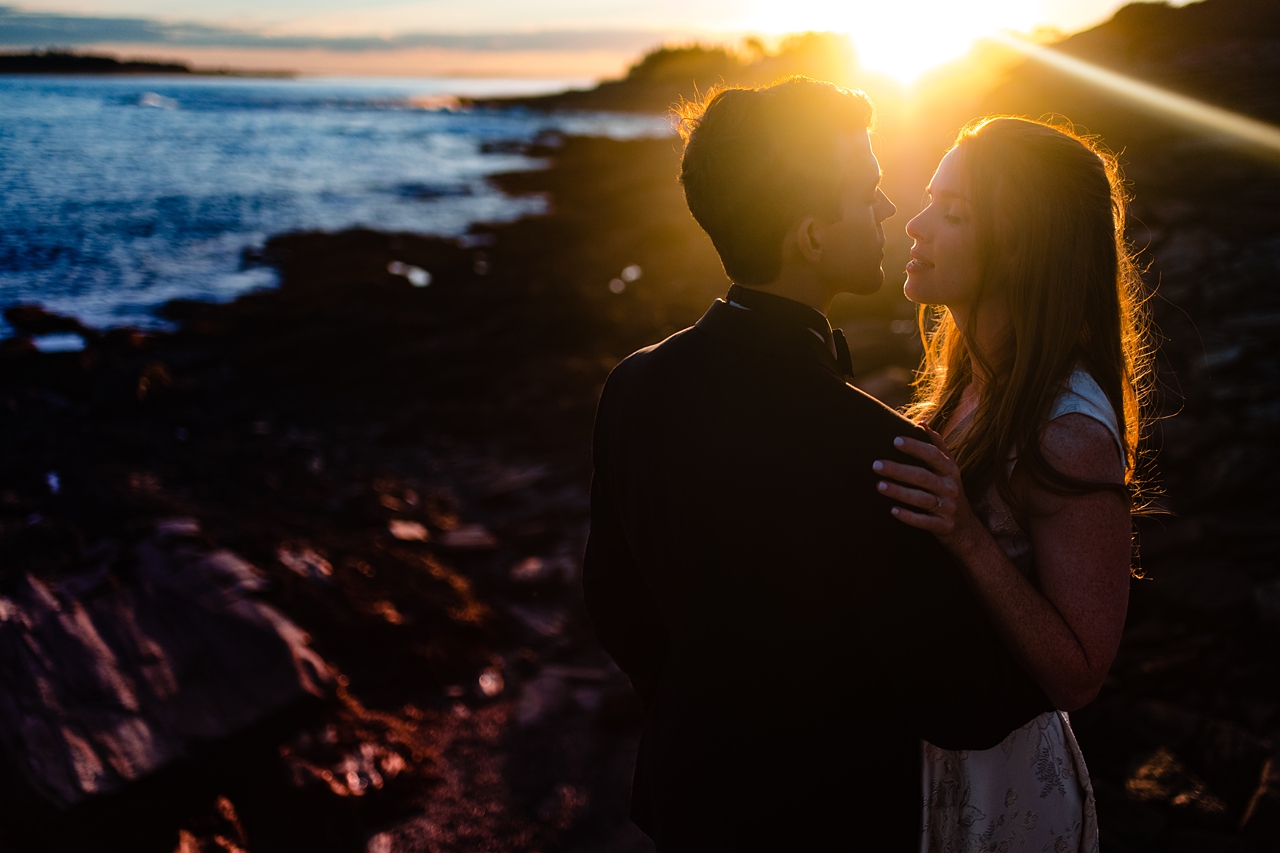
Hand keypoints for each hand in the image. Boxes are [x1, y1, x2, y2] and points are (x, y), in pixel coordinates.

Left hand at [873, 424, 979, 551]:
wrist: (966, 528)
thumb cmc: (950, 490)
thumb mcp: (949, 468)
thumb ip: (937, 445)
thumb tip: (921, 422)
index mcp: (950, 470)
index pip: (933, 455)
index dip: (915, 447)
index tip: (895, 440)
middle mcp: (950, 487)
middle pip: (923, 476)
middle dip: (899, 470)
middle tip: (876, 465)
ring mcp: (948, 507)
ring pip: (922, 499)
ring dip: (900, 492)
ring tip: (879, 485)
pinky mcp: (944, 526)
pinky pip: (925, 522)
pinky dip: (909, 516)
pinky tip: (893, 510)